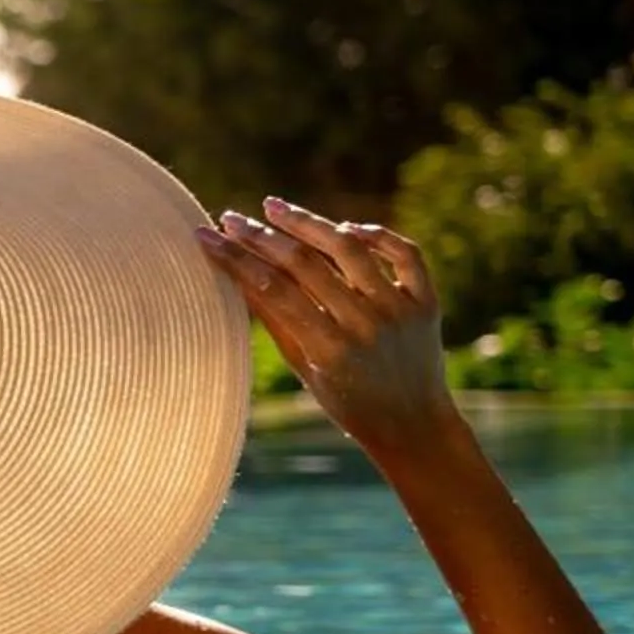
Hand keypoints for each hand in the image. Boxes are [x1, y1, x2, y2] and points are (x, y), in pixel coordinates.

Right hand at [195, 199, 458, 457]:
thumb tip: (238, 272)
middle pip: (304, 265)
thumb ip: (276, 320)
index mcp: (330, 350)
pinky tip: (344, 228)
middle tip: (231, 218)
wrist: (414, 426)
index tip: (207, 236)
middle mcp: (366, 326)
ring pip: (349, 249)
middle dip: (261, 237)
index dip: (235, 258)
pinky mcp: (426, 301)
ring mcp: (400, 311)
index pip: (272, 289)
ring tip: (274, 207)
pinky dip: (375, 235)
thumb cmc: (347, 402)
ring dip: (308, 223)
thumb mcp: (304, 368)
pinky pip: (404, 253)